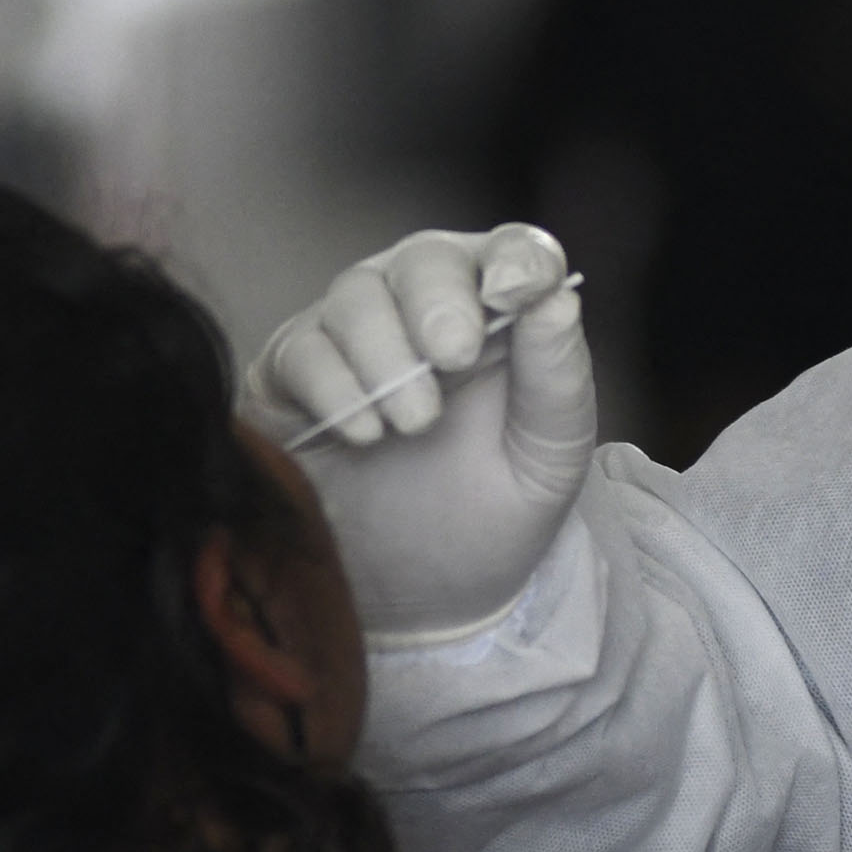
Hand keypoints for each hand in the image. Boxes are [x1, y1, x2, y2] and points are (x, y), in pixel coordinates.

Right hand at [243, 224, 593, 643]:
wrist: (426, 598)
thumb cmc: (494, 514)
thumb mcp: (549, 458)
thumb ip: (558, 377)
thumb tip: (555, 295)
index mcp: (499, 315)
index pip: (510, 253)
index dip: (515, 261)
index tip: (515, 295)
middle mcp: (423, 309)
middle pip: (424, 260)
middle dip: (438, 301)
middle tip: (454, 357)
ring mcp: (354, 339)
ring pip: (357, 295)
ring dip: (386, 353)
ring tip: (413, 424)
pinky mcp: (293, 379)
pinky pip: (301, 350)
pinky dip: (332, 384)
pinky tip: (362, 434)